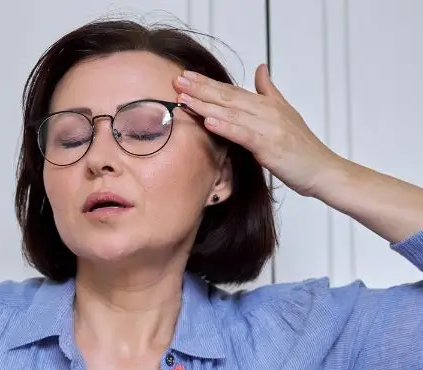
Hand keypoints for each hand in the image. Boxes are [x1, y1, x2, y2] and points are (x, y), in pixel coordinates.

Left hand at [173, 64, 347, 197]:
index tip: (186, 76)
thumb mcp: (286, 113)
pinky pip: (244, 134)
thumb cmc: (302, 148)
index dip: (208, 83)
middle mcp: (267, 111)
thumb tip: (261, 68)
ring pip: (232, 113)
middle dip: (201, 88)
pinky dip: (227, 127)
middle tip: (177, 80)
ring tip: (184, 98)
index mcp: (267, 105)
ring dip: (206, 105)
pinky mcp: (270, 145)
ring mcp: (269, 127)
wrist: (323, 170)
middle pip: (228, 97)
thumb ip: (269, 91)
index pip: (232, 90)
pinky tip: (209, 121)